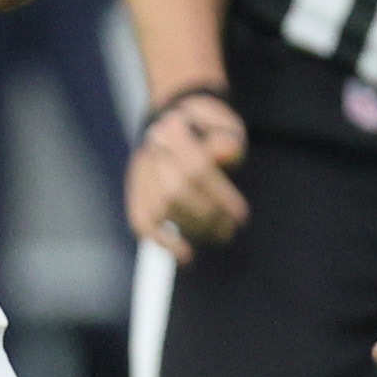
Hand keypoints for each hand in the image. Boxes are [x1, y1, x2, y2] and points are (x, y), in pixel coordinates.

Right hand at [126, 92, 247, 261]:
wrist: (173, 120)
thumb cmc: (207, 127)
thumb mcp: (222, 122)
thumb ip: (227, 136)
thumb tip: (231, 151)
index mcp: (173, 126)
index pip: (196, 167)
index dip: (220, 196)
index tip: (241, 215)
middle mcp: (150, 149)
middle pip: (176, 190)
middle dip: (208, 215)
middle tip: (230, 228)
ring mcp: (139, 172)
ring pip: (162, 208)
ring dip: (194, 227)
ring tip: (219, 233)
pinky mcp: (134, 191)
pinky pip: (141, 221)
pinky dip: (162, 242)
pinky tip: (186, 255)